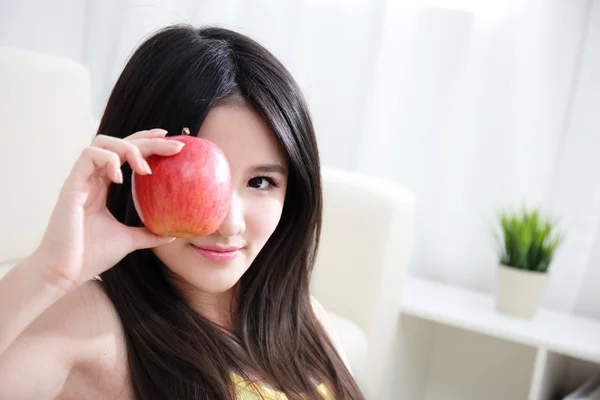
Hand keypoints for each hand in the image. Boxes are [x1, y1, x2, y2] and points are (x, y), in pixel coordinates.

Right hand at [34, 129, 183, 291]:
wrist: (65, 272)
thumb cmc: (90, 256)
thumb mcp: (129, 241)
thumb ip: (149, 233)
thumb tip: (174, 234)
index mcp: (102, 186)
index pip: (124, 153)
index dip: (146, 142)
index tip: (169, 139)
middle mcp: (91, 178)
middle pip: (118, 143)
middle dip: (147, 140)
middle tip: (173, 144)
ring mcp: (80, 180)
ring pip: (101, 143)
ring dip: (128, 148)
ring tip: (145, 168)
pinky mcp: (71, 186)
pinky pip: (88, 156)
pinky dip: (108, 160)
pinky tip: (121, 178)